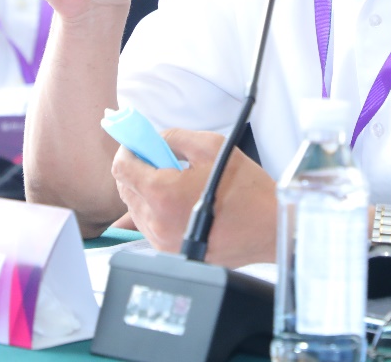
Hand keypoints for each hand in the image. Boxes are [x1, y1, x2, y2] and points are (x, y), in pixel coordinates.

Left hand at [112, 129, 277, 266]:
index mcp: (163, 194)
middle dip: (137, 169)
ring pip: (135, 208)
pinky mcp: (170, 251)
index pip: (121, 170)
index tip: (138, 144)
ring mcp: (162, 241)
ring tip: (175, 181)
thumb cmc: (247, 190)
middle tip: (159, 158)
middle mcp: (157, 222)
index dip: (128, 151)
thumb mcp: (212, 147)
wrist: (269, 228)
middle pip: (125, 189)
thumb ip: (174, 137)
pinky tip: (178, 200)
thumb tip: (154, 140)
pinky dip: (155, 209)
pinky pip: (148, 225)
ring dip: (146, 190)